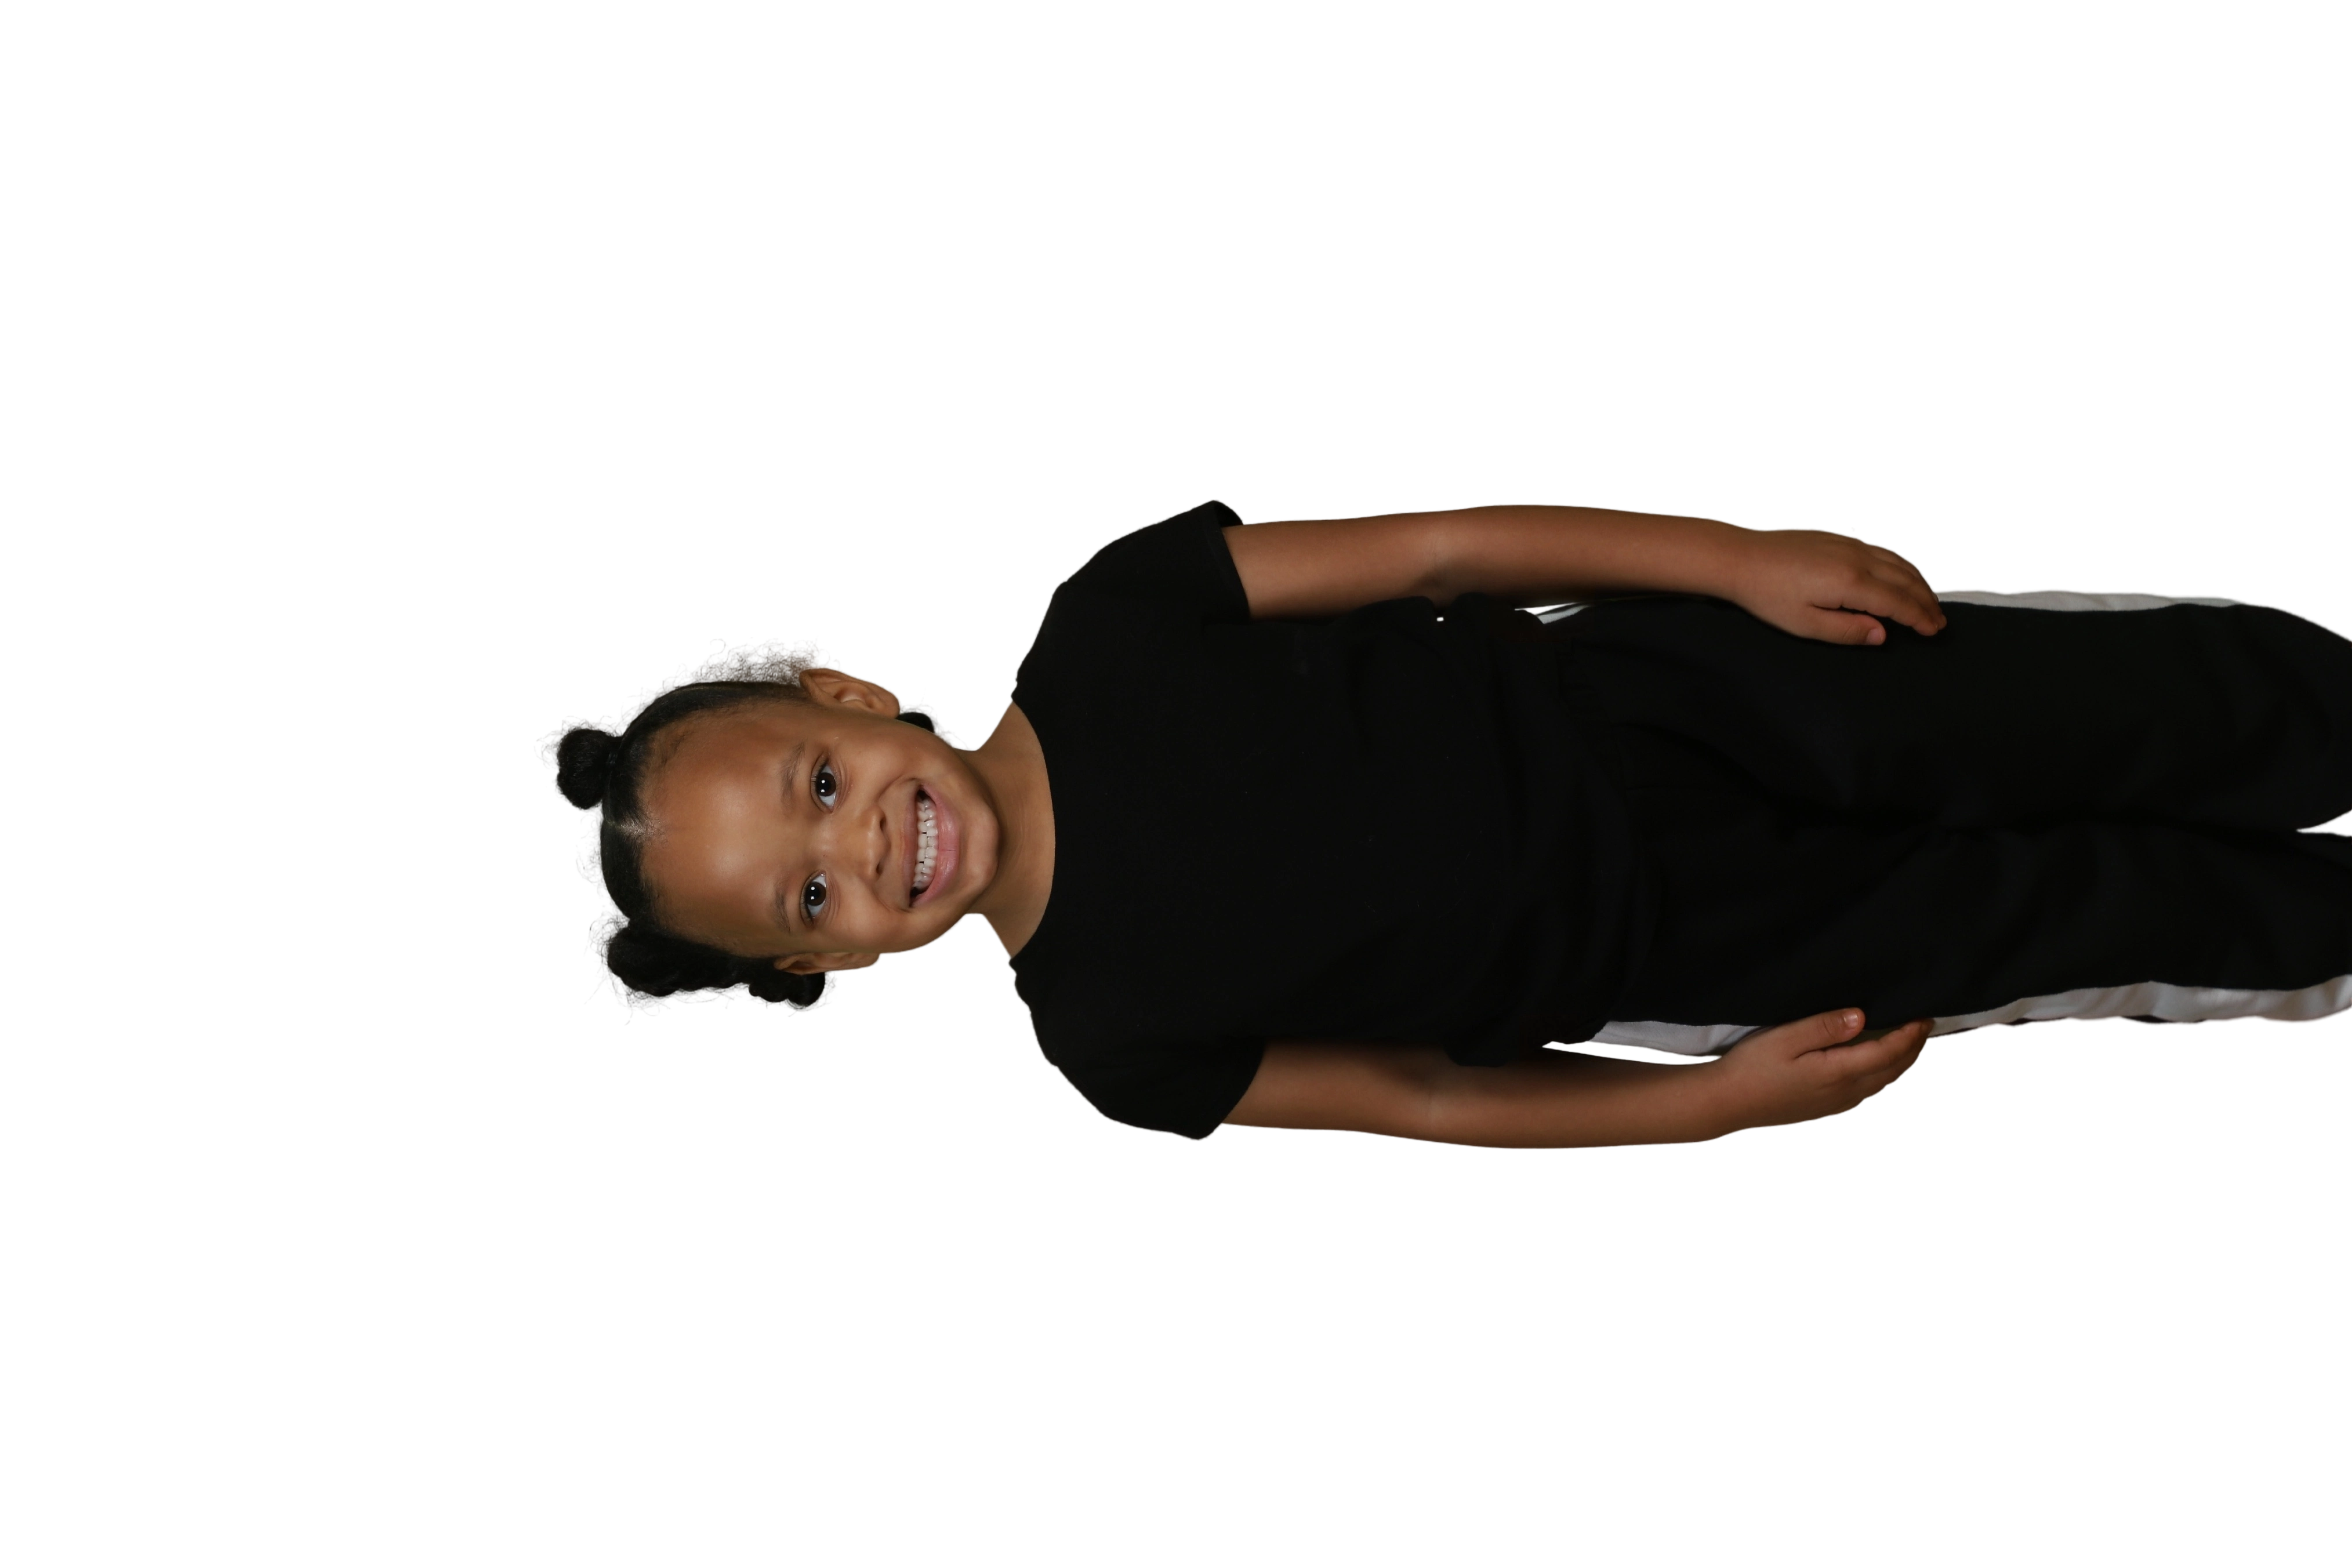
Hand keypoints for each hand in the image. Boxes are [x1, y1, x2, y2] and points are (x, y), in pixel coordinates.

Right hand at [1698, 1007, 1933, 1134]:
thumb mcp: (1785, 1038)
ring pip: (1881, 1082)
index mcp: (1838, 1072)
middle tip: (1925, 1026)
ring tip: (1911, 1044)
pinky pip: (1867, 1090)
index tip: (1924, 1016)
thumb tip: (1862, 1017)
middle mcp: (1844, 1092)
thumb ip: (1824, 1027)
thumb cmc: (1751, 1067)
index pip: (1887, 1051)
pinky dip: (1883, 1075)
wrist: (1726, 1103)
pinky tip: (1878, 1068)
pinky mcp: (1825, 1107)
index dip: (1908, 1034)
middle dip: (1912, 1047)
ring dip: (1900, 1063)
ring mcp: (1836, 1103)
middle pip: (1891, 1069)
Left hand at [1720, 526, 1945, 645]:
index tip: (1933, 631)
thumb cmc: (1767, 595)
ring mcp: (1851, 544)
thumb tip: (1882, 635)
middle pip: (1906, 581)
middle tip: (1938, 622)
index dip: (1920, 618)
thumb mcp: (1804, 624)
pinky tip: (1904, 576)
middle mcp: (1857, 558)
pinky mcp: (1842, 538)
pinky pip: (1884, 551)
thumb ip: (1846, 631)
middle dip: (1926, 603)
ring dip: (1919, 583)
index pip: (1899, 603)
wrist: (1742, 557)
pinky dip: (1903, 565)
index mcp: (1850, 582)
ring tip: (1929, 602)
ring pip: (1899, 562)